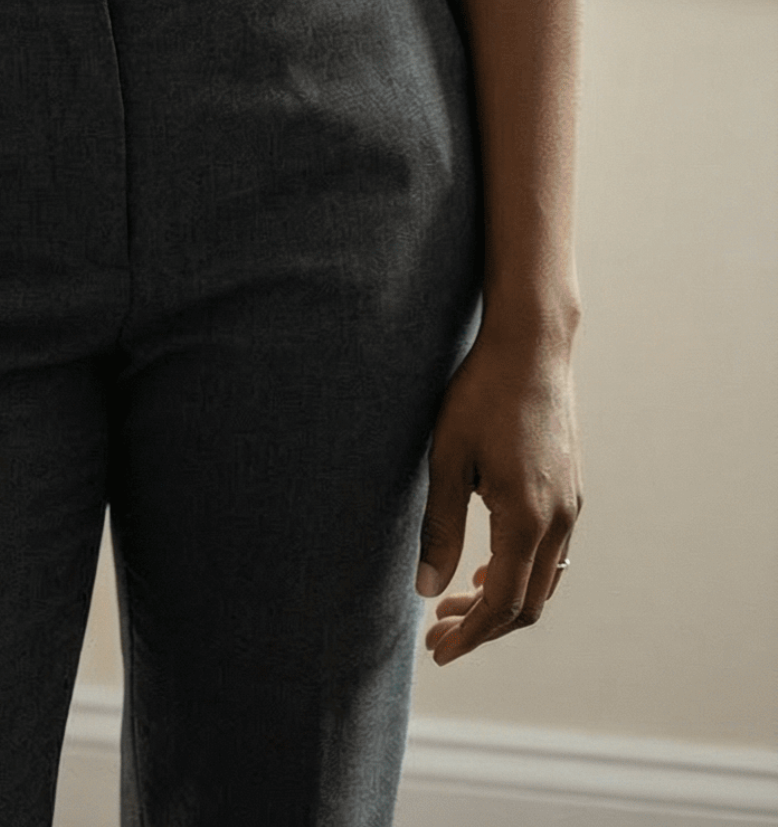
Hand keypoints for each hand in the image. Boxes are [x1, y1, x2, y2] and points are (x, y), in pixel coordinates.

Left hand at [416, 322, 581, 662]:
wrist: (531, 346)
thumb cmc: (481, 394)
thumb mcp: (447, 458)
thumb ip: (440, 527)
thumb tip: (426, 591)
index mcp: (528, 518)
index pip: (504, 604)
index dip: (471, 635)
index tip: (439, 652)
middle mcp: (560, 520)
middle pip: (528, 603)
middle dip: (483, 626)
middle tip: (436, 634)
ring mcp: (570, 506)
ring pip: (542, 580)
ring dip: (501, 600)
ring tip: (454, 604)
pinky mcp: (569, 490)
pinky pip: (550, 553)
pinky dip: (519, 572)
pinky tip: (485, 565)